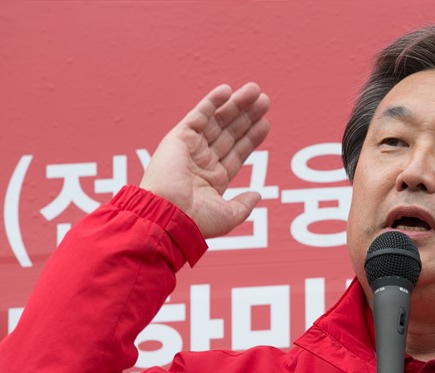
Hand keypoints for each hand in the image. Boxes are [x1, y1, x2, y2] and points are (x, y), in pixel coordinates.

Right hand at [140, 83, 269, 237]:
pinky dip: (211, 102)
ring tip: (255, 91)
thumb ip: (244, 205)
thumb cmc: (196, 221)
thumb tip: (257, 194)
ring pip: (218, 121)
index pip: (236, 153)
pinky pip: (198, 116)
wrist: (169, 215)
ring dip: (236, 105)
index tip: (266, 123)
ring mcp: (191, 148)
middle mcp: (202, 162)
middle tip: (265, 100)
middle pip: (230, 133)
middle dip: (247, 117)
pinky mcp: (179, 138)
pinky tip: (227, 90)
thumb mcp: (228, 216)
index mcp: (213, 180)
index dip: (251, 137)